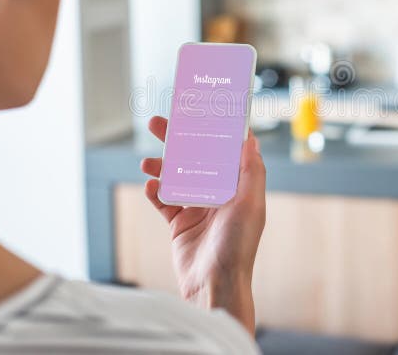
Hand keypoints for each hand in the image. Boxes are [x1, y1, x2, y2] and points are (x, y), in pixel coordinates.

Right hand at [141, 116, 265, 332]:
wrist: (214, 284)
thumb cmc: (237, 247)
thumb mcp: (250, 204)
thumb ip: (251, 170)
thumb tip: (251, 138)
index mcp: (237, 187)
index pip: (223, 151)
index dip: (210, 132)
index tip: (196, 112)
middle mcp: (218, 195)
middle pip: (194, 159)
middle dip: (177, 141)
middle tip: (158, 124)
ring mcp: (197, 209)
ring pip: (176, 177)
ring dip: (161, 166)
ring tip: (146, 162)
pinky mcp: (180, 224)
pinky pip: (163, 202)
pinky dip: (155, 192)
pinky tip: (150, 187)